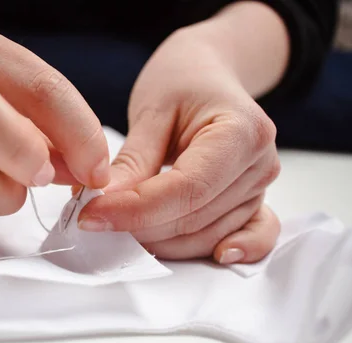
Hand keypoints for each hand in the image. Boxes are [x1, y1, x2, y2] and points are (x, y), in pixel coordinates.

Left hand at [78, 27, 280, 263]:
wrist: (209, 75)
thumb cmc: (182, 82)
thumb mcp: (152, 111)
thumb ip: (132, 162)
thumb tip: (105, 206)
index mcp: (242, 132)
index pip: (187, 188)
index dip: (136, 209)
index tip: (92, 215)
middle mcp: (260, 163)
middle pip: (195, 215)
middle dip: (140, 226)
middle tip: (93, 222)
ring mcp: (259, 187)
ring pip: (207, 233)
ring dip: (160, 241)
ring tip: (117, 229)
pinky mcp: (252, 201)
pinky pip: (249, 235)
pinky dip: (225, 249)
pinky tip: (213, 258)